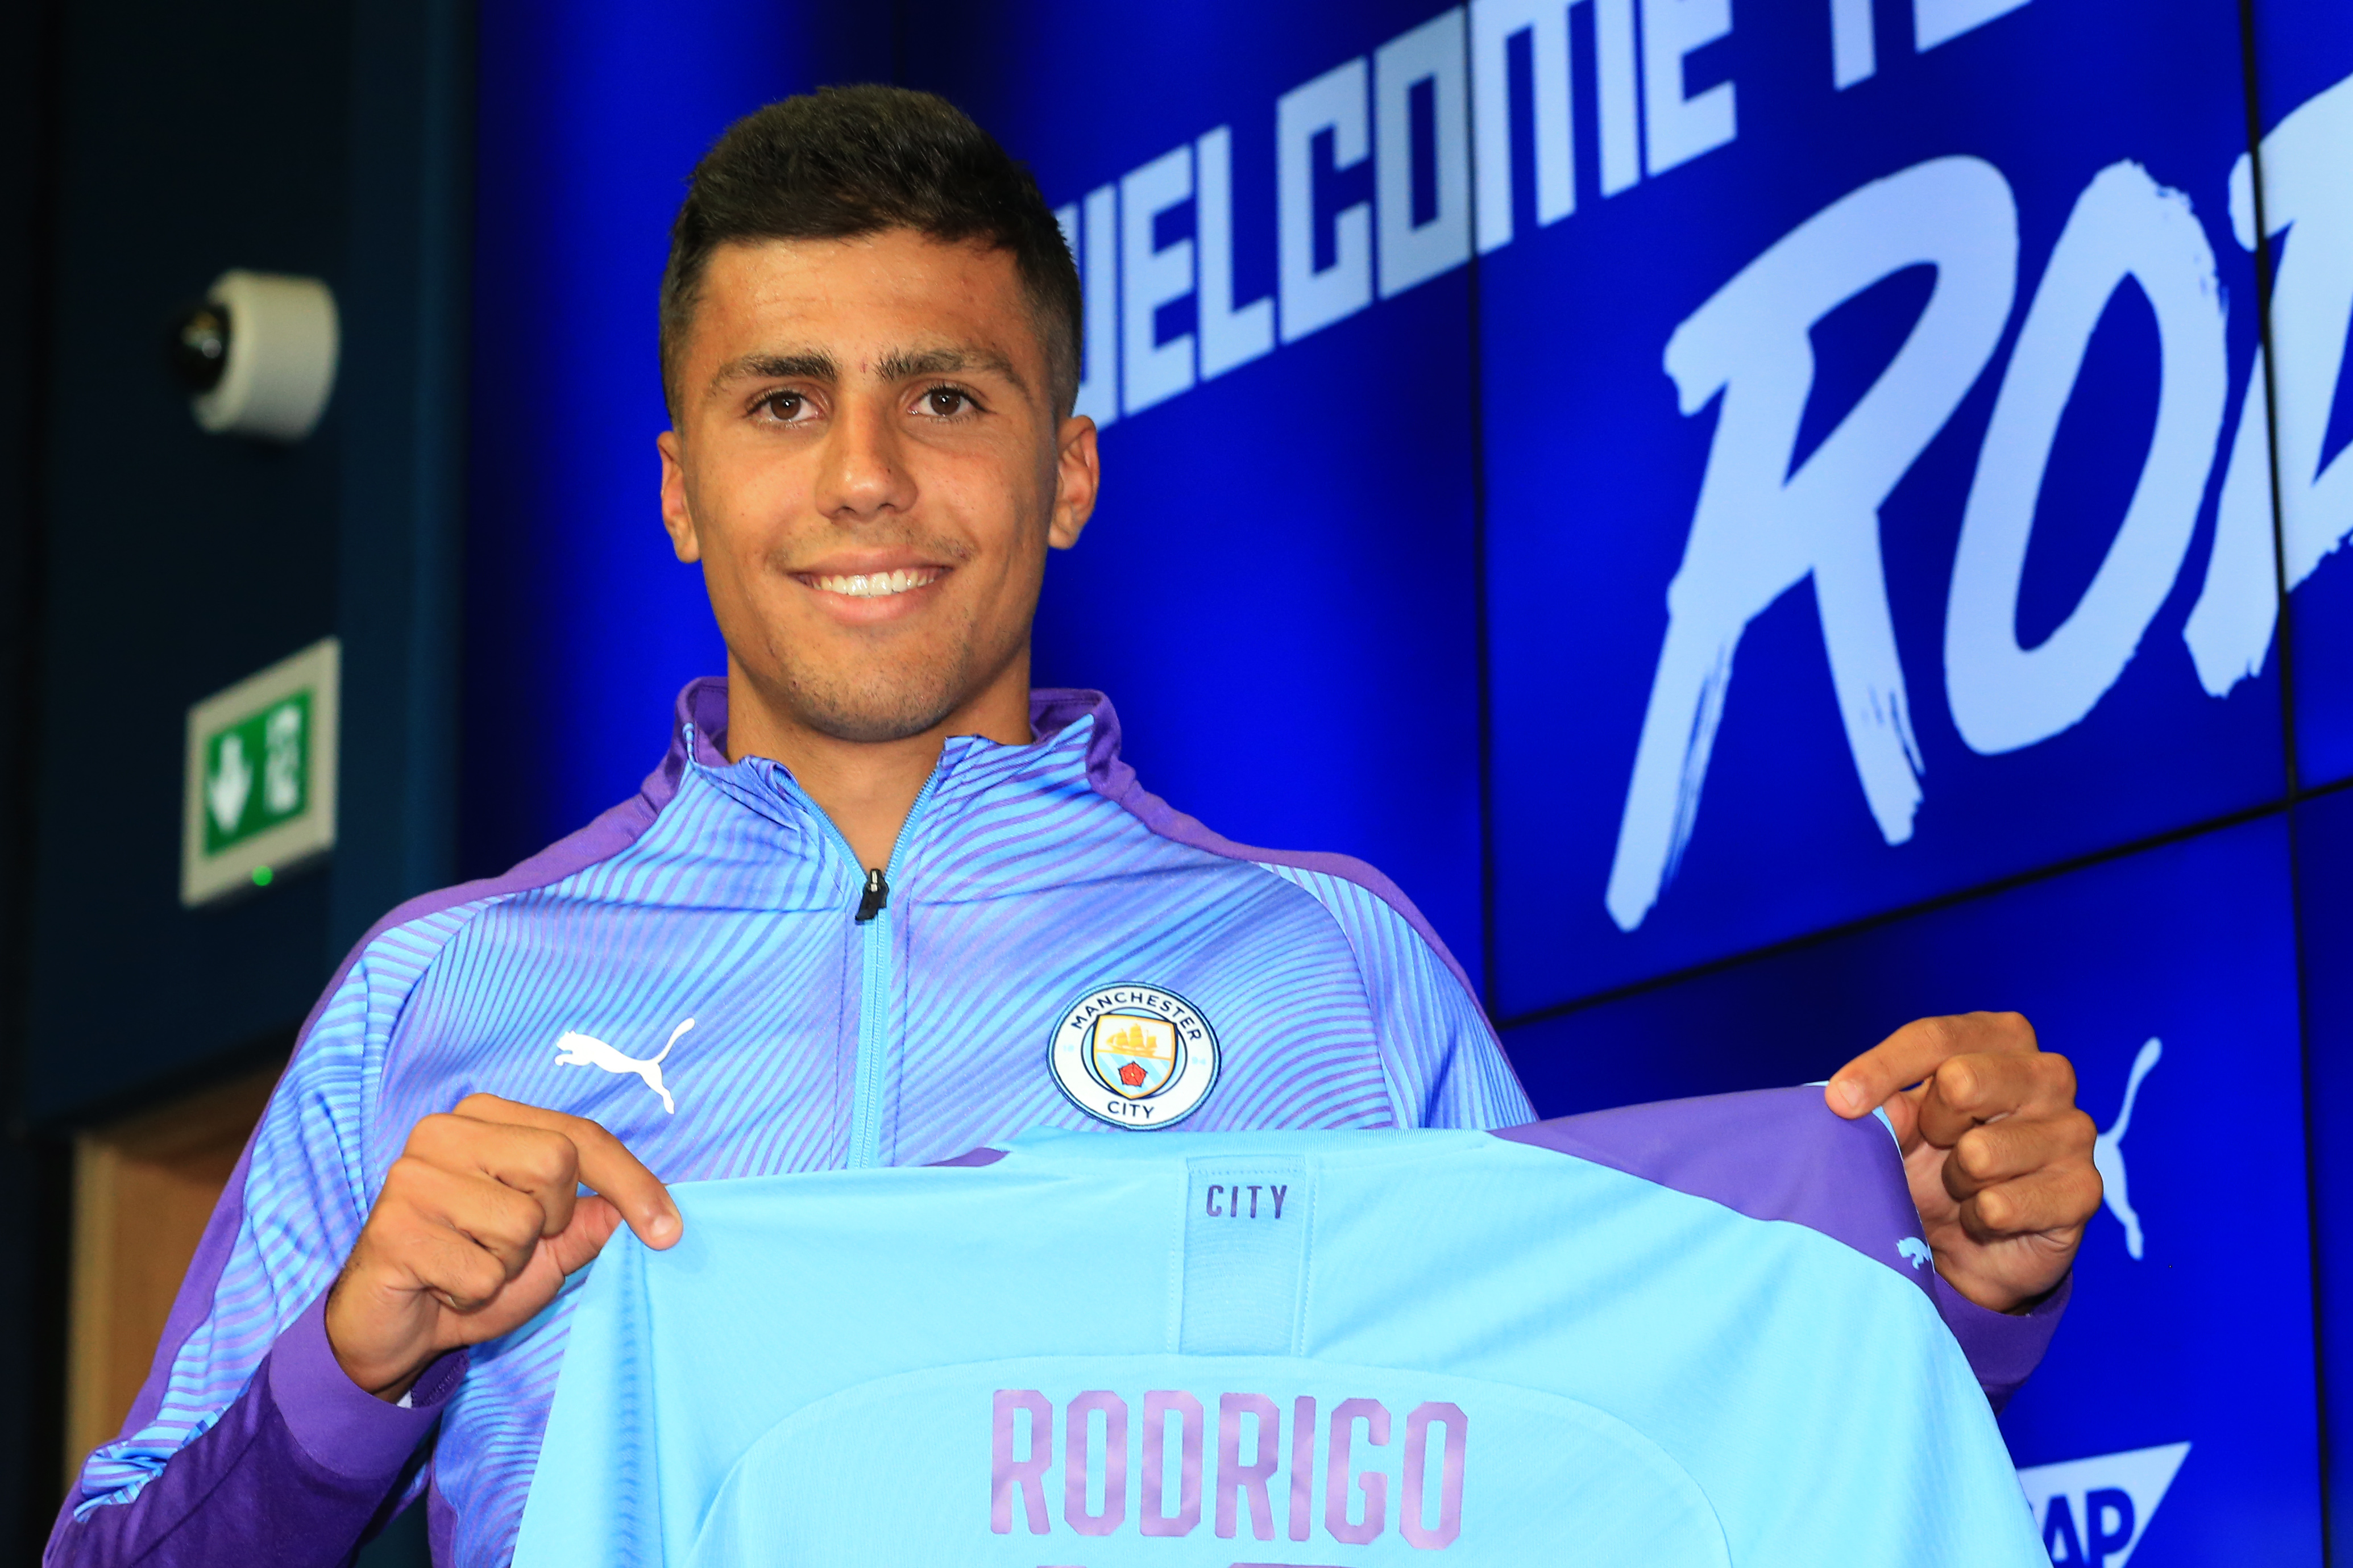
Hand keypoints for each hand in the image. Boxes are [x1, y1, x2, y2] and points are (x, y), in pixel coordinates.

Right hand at [325, 1094, 680, 1399]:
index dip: (631, 1182)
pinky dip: (474, 1293)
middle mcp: (445, 1131)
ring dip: (509, 1263)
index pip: (581, 1135)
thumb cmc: (472, 1272)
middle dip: (551, 1223)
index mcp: (487, 1117)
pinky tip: (444, 1285)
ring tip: (471, 1264)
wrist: (394, 1327)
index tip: (668, 1230)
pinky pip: (481, 1270)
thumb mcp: (548, 1248)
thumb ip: (593, 1220)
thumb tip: (650, 1207)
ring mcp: (413, 1175)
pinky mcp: (393, 1227)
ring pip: (521, 1221)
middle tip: (509, 1245)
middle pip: (556, 1163)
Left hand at [1826, 1013, 2099, 1312]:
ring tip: (1963, 1186)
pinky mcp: (2084, 1190)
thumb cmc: (1931, 1163)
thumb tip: (1868, 1104)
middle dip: (1929, 1124)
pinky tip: (1986, 1218)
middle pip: (1961, 1079)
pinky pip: (2002, 1205)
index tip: (1839, 1102)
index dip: (1882, 1069)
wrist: (1969, 1244)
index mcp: (2000, 1038)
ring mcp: (2073, 1130)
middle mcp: (2047, 1073)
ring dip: (1954, 1180)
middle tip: (1937, 1146)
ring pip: (1980, 1152)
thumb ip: (1885, 1109)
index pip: (1936, 1037)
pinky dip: (1979, 1219)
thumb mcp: (1897, 1129)